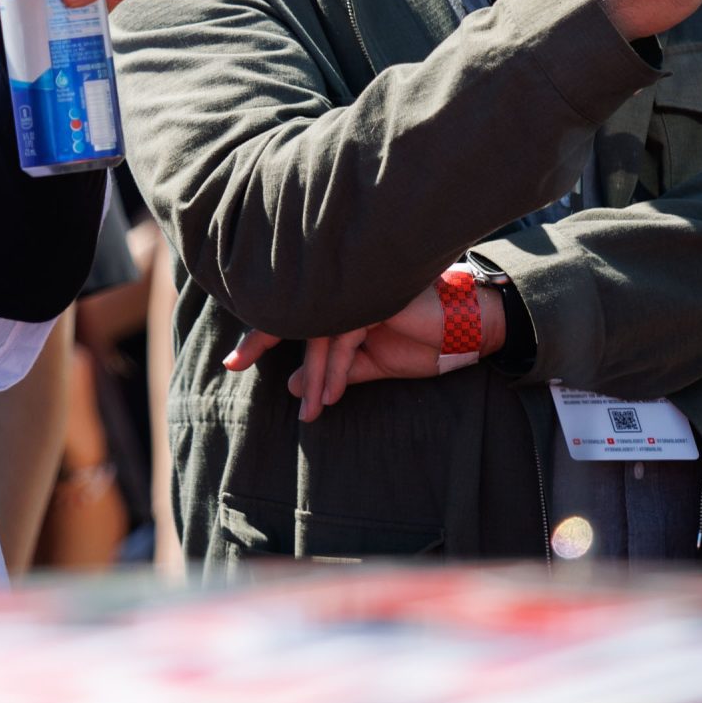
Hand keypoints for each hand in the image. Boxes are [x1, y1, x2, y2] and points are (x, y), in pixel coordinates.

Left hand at [224, 279, 506, 422]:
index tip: (233, 360)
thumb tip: (293, 384)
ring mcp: (359, 290)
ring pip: (319, 332)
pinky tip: (331, 396)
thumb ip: (334, 370)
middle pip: (293, 311)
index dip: (261, 334)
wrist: (468, 332)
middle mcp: (345, 289)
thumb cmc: (423, 340)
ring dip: (315, 377)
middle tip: (233, 363)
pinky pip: (343, 337)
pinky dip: (336, 370)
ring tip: (310, 413)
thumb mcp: (370, 363)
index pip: (293, 312)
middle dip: (261, 339)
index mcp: (341, 299)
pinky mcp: (375, 297)